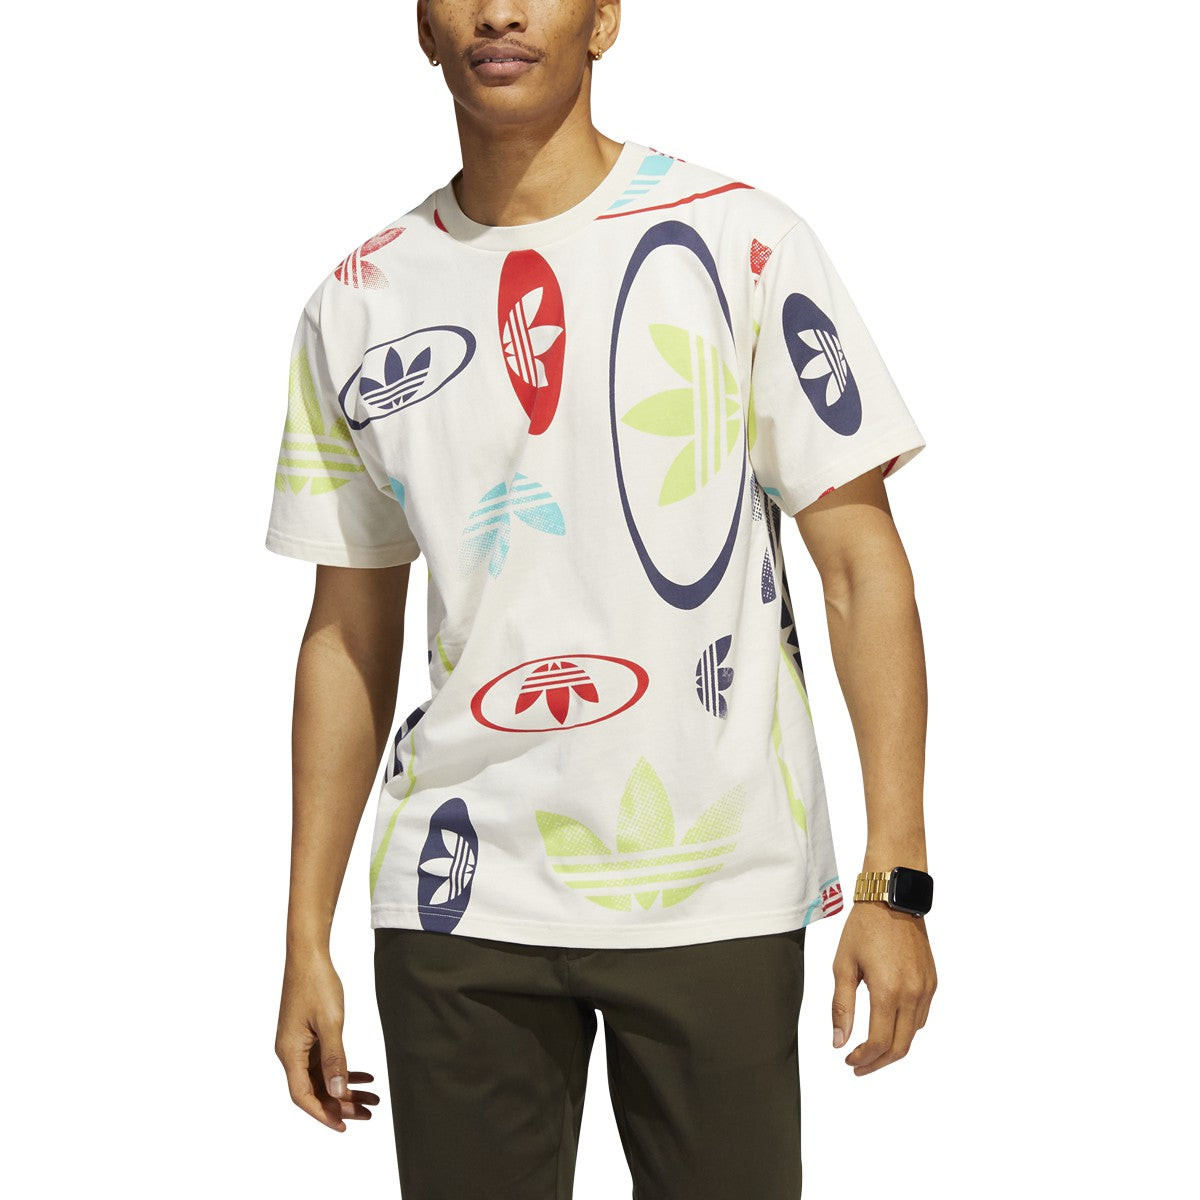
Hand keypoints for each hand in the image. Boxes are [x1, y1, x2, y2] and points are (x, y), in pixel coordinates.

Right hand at [275, 947, 380, 1130]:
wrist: (309, 955)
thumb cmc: (317, 984)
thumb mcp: (331, 1022)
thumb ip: (335, 1058)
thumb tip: (338, 1093)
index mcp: (290, 1053)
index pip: (303, 1096)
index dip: (323, 1114)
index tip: (344, 1126)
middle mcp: (290, 1052)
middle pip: (315, 1090)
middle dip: (341, 1104)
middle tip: (368, 1113)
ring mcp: (299, 1044)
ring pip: (322, 1077)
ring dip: (346, 1089)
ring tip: (372, 1099)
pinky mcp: (308, 1035)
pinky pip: (325, 1061)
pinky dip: (343, 1070)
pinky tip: (364, 1077)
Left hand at [831, 902, 936, 1074]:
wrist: (892, 900)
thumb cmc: (864, 928)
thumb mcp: (843, 965)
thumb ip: (842, 1006)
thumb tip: (839, 1041)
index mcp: (888, 991)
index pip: (879, 1043)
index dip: (863, 1059)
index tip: (848, 1061)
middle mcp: (912, 994)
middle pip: (900, 1047)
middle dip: (879, 1062)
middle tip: (859, 1065)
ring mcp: (926, 989)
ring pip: (913, 1034)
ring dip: (893, 1047)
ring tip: (871, 1049)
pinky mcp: (932, 982)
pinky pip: (921, 1016)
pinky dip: (906, 1029)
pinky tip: (889, 1025)